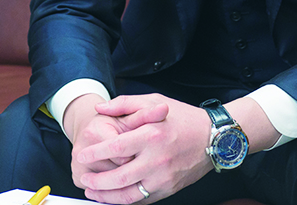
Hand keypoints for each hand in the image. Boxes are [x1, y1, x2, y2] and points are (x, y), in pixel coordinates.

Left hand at [75, 94, 212, 202]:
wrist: (214, 138)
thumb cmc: (184, 118)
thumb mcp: (155, 101)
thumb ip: (125, 104)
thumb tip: (100, 109)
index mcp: (152, 134)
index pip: (115, 148)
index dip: (95, 154)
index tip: (82, 155)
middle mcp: (157, 159)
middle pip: (118, 177)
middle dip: (96, 181)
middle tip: (85, 179)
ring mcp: (163, 177)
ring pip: (128, 195)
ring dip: (106, 197)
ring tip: (93, 192)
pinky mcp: (169, 189)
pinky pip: (142, 200)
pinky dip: (124, 201)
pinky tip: (113, 197)